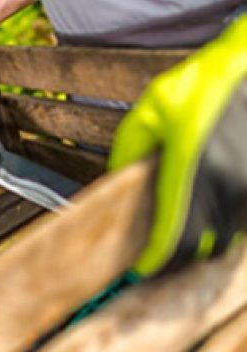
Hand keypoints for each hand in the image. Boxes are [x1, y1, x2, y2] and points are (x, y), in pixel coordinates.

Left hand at [108, 15, 246, 276]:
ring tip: (181, 237)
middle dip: (176, 259)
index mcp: (190, 168)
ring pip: (226, 239)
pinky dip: (224, 226)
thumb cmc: (205, 81)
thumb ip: (131, 149)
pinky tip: (208, 215)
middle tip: (158, 258)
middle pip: (201, 248)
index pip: (173, 235)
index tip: (141, 270)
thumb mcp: (153, 108)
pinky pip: (243, 221)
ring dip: (202, 243)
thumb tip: (118, 181)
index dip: (155, 260)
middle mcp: (225, 184)